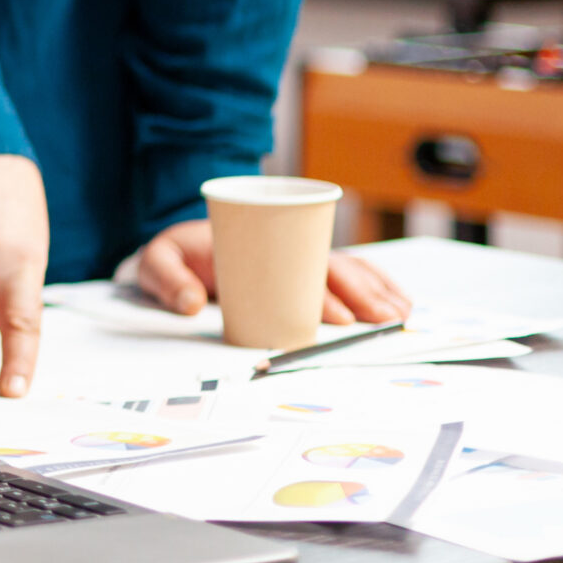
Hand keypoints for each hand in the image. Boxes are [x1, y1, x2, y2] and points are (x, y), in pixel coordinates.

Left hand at [135, 219, 412, 323]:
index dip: (321, 292)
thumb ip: (167, 279)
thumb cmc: (175, 252)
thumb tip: (190, 304)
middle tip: (385, 322)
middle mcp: (285, 247)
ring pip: (347, 271)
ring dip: (377, 291)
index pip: (298, 266)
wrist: (181, 244)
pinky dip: (376, 284)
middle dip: (362, 296)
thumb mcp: (159, 260)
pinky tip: (398, 303)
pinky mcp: (306, 268)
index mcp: (255, 241)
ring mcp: (299, 257)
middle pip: (332, 270)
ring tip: (403, 315)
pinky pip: (347, 274)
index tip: (339, 318)